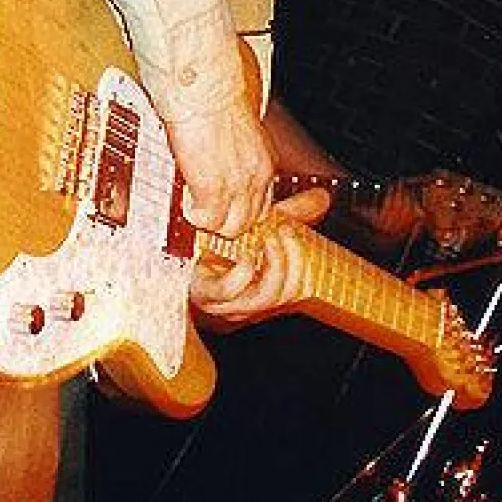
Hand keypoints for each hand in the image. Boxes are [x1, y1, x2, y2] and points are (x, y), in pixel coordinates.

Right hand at [169, 96, 274, 238]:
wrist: (205, 87)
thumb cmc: (215, 98)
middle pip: (248, 222)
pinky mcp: (214, 188)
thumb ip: (234, 154)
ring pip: (230, 227)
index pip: (262, 205)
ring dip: (209, 219)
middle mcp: (257, 176)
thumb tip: (218, 163)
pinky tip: (185, 196)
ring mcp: (238, 185)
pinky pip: (205, 219)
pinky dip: (193, 213)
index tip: (223, 207)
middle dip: (224, 220)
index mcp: (263, 162)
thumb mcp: (236, 132)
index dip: (239, 210)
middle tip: (203, 207)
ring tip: (193, 202)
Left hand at [190, 187, 329, 327]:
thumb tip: (321, 198)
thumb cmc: (217, 243)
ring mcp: (228, 303)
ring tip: (267, 239)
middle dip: (291, 260)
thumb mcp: (258, 225)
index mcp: (266, 289)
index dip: (299, 259)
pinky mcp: (204, 294)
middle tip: (284, 231)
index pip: (298, 286)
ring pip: (264, 297)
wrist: (180, 249)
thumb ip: (291, 213)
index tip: (291, 230)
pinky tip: (245, 259)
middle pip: (285, 293)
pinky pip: (227, 293)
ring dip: (272, 266)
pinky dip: (241, 276)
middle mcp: (251, 303)